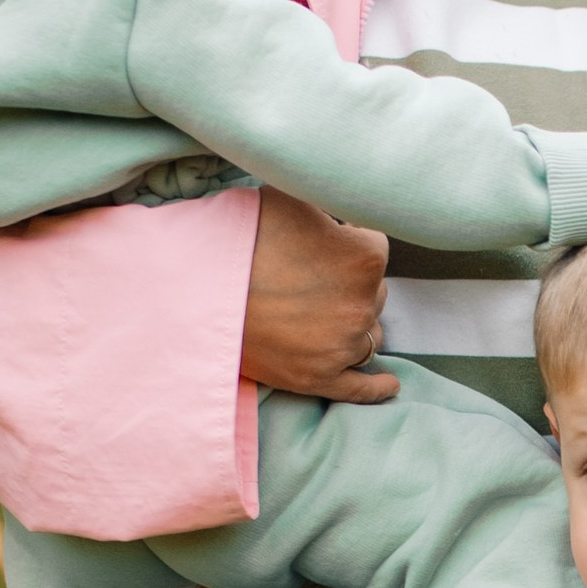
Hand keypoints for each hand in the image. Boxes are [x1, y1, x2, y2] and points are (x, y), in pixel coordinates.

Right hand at [240, 188, 396, 403]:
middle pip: (374, 294)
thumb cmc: (241, 235)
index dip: (347, 243)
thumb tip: (341, 219)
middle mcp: (362, 305)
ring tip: (328, 314)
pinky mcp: (320, 378)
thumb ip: (328, 207)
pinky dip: (377, 387)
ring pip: (368, 335)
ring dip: (355, 324)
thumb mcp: (292, 198)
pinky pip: (360, 389)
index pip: (374, 248)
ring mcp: (342, 346)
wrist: (196, 285)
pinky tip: (390, 384)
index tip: (320, 243)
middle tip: (310, 276)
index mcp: (365, 256)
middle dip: (350, 284)